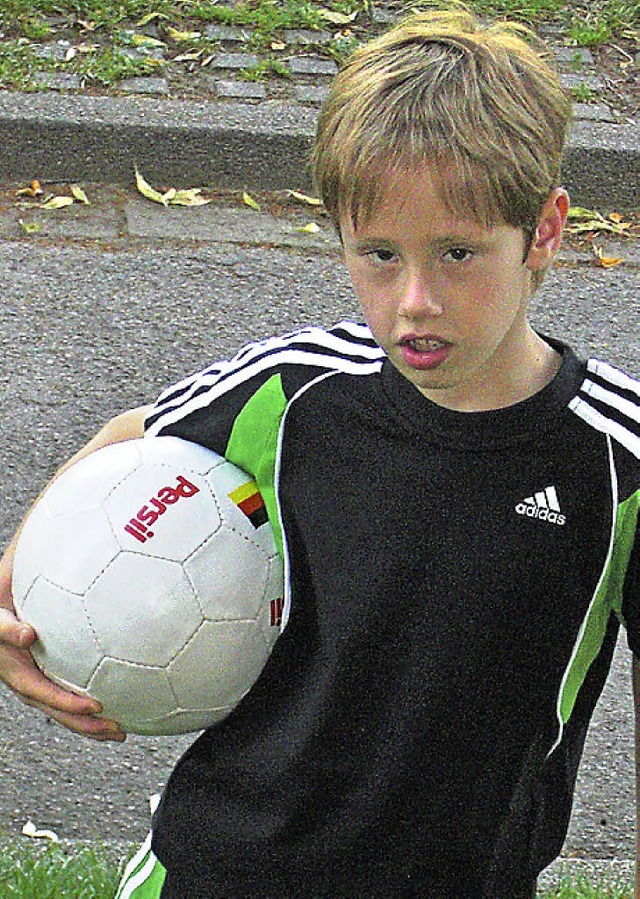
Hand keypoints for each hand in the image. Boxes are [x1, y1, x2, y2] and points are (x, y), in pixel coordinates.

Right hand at [0, 542, 125, 741]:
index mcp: (14, 669)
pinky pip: (69, 694)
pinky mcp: (49, 674)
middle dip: (85, 724)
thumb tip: (27, 636)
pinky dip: (89, 707)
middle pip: (57, 709)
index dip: (66, 703)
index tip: (94, 707)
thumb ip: (6, 627)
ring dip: (90, 723)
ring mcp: (38, 679)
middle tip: (116, 729)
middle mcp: (27, 679)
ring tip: (119, 731)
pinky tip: (114, 709)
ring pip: (64, 708)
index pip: (41, 692)